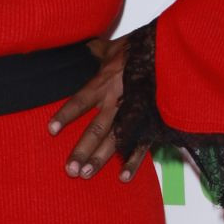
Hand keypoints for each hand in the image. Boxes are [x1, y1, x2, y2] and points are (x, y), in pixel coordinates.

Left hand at [46, 35, 150, 182]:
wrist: (172, 51)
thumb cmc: (142, 47)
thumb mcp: (115, 46)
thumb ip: (97, 51)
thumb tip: (84, 46)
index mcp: (105, 82)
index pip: (80, 101)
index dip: (65, 116)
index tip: (50, 130)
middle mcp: (117, 100)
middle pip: (96, 128)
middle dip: (82, 150)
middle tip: (69, 169)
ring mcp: (135, 112)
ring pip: (115, 140)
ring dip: (100, 158)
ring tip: (86, 173)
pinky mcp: (152, 120)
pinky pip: (142, 143)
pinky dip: (133, 160)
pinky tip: (123, 176)